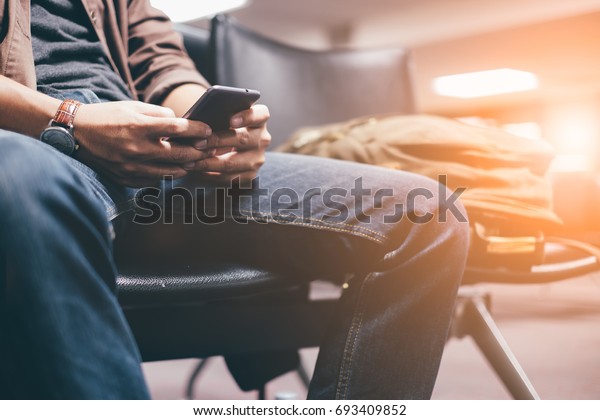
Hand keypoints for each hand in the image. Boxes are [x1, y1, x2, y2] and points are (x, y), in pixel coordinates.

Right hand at [73, 101, 211, 186]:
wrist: (75, 133)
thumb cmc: (107, 116)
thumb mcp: (133, 107)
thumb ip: (159, 114)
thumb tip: (180, 123)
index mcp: (138, 126)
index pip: (177, 129)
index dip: (197, 130)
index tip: (208, 130)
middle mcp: (136, 148)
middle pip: (178, 154)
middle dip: (198, 151)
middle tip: (208, 148)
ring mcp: (131, 166)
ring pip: (170, 172)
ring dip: (186, 166)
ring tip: (195, 160)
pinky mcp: (126, 178)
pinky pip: (154, 180)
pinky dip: (166, 175)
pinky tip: (175, 169)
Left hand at [186, 104, 270, 183]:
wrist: (230, 148)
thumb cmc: (222, 126)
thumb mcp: (224, 118)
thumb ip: (218, 116)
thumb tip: (199, 123)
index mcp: (259, 120)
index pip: (260, 115)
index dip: (247, 117)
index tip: (231, 120)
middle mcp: (262, 139)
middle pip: (242, 139)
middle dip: (217, 141)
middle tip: (197, 143)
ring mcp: (257, 159)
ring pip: (233, 163)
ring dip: (208, 163)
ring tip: (190, 162)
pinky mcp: (249, 176)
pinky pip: (228, 178)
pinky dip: (209, 175)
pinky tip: (195, 171)